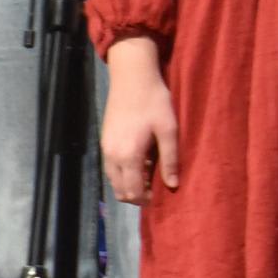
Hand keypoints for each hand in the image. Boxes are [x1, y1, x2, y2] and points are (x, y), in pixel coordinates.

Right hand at [102, 38, 179, 202]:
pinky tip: (138, 161)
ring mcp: (105, 148)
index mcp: (129, 156)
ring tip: (148, 174)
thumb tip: (173, 185)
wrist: (132, 76)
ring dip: (128, 184)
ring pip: (113, 180)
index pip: (133, 192)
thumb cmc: (154, 101)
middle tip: (153, 188)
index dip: (145, 200)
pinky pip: (110, 167)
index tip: (158, 196)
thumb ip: (170, 159)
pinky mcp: (104, 140)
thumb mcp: (168, 129)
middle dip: (136, 195)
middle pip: (120, 190)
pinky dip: (122, 172)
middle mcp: (112, 156)